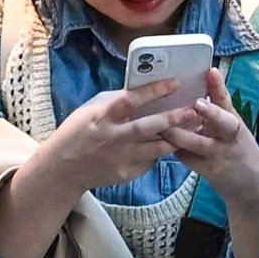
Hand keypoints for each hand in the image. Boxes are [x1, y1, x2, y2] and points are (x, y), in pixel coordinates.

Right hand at [31, 80, 182, 201]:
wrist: (64, 168)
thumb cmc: (78, 131)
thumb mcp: (91, 109)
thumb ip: (116, 101)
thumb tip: (144, 90)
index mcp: (101, 117)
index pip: (130, 100)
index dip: (153, 91)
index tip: (174, 83)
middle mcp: (112, 138)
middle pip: (148, 127)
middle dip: (174, 118)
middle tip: (194, 109)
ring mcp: (120, 158)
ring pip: (156, 148)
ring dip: (177, 137)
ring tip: (194, 127)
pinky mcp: (127, 173)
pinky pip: (150, 161)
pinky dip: (160, 151)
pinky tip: (172, 143)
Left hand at [157, 80, 258, 229]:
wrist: (249, 183)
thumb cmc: (234, 147)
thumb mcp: (230, 127)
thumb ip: (216, 111)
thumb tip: (193, 89)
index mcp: (233, 120)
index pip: (227, 100)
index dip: (219, 85)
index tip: (212, 72)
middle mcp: (229, 136)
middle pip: (224, 122)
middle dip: (211, 112)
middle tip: (197, 104)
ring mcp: (220, 154)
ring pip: (198, 143)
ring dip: (179, 134)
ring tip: (162, 125)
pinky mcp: (210, 170)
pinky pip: (188, 158)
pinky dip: (174, 149)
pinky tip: (158, 142)